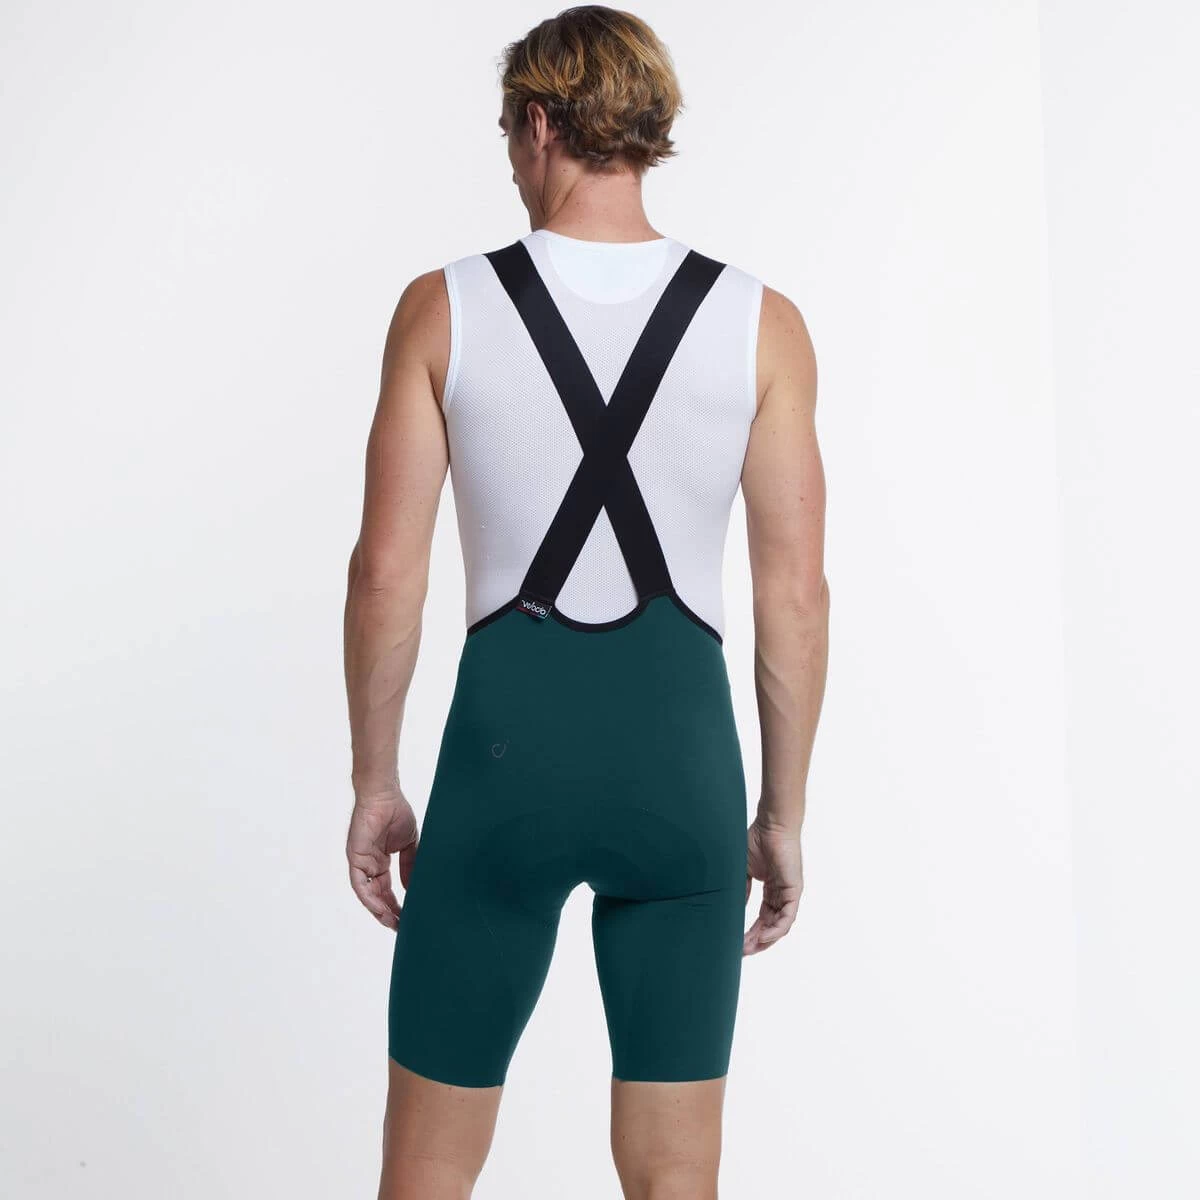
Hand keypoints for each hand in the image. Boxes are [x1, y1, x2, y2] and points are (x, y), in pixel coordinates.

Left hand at [346, 788, 418, 929]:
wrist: (385, 794)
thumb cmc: (396, 812)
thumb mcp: (409, 844)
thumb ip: (410, 865)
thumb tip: (412, 888)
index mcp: (380, 862)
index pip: (386, 890)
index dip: (396, 905)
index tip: (408, 917)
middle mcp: (368, 865)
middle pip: (377, 896)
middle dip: (388, 913)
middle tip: (401, 927)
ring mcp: (360, 862)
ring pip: (367, 894)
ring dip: (378, 910)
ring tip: (392, 923)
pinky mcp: (354, 857)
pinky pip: (359, 883)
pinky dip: (369, 897)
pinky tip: (380, 908)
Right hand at [744, 816, 803, 955]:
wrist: (771, 825)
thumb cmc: (757, 840)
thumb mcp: (743, 869)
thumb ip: (741, 888)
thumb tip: (735, 908)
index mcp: (771, 888)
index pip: (763, 917)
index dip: (751, 931)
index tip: (738, 943)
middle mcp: (782, 893)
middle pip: (771, 925)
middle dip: (756, 940)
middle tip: (741, 952)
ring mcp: (789, 893)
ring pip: (779, 925)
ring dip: (765, 939)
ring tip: (749, 949)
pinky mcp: (794, 890)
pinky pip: (787, 917)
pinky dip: (776, 929)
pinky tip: (763, 938)